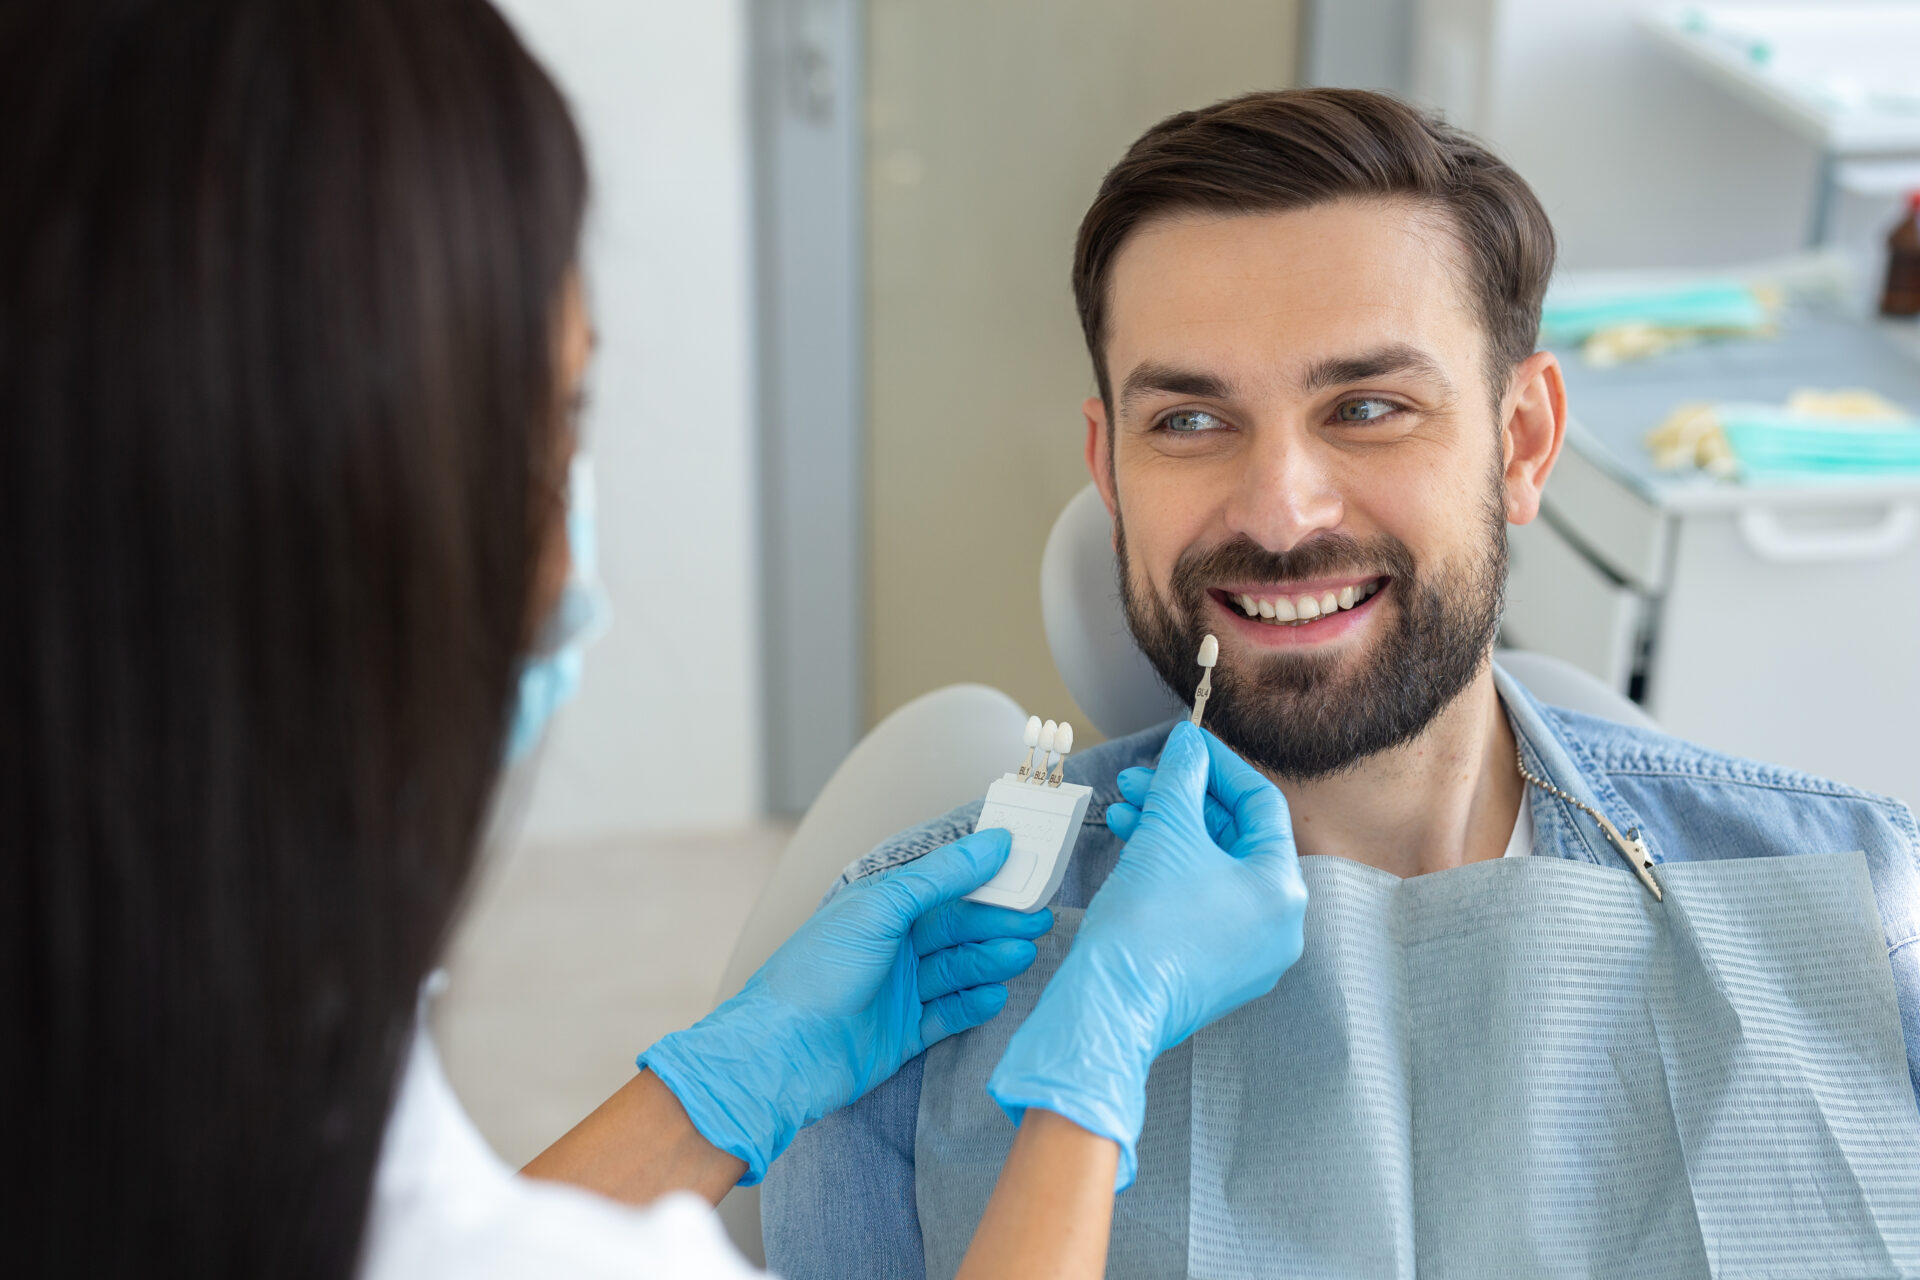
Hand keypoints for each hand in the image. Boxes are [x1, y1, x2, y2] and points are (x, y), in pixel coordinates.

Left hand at [640, 828, 1052, 1183]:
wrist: (782, 1054)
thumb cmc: (818, 971)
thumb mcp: (879, 909)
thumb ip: (939, 877)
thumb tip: (992, 842)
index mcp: (880, 908)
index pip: (943, 885)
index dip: (984, 878)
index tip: (1026, 869)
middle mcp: (891, 946)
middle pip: (957, 929)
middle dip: (997, 922)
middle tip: (1038, 917)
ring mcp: (898, 991)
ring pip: (958, 969)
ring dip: (991, 960)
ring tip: (1021, 953)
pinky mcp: (904, 1033)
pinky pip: (950, 1013)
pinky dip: (973, 1004)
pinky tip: (996, 994)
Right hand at [987, 721, 1306, 1188]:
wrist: (1109, 1006)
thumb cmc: (1145, 924)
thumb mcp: (1165, 832)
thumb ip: (1182, 777)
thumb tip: (1189, 743)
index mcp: (1283, 890)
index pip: (1260, 805)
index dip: (1218, 765)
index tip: (1184, 745)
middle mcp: (1279, 925)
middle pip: (1235, 838)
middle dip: (1183, 801)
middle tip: (1140, 780)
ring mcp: (1250, 954)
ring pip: (1213, 871)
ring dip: (1169, 833)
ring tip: (1124, 811)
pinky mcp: (1216, 972)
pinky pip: (1202, 904)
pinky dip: (1171, 872)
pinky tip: (1132, 851)